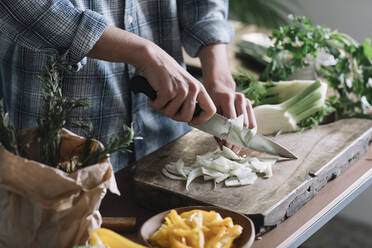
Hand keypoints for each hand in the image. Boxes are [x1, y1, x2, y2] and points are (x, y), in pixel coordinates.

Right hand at [87, 26, 215, 123]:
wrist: (153, 58)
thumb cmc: (167, 74)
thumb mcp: (184, 85)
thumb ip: (190, 100)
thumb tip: (190, 119)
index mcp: (199, 88)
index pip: (210, 110)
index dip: (201, 120)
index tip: (191, 121)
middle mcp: (193, 89)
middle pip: (187, 117)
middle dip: (174, 116)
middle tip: (167, 106)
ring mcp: (181, 90)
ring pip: (171, 114)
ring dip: (162, 108)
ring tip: (160, 96)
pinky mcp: (168, 91)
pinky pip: (159, 107)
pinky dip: (153, 103)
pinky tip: (153, 94)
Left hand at [198, 44, 255, 153]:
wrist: (219, 86)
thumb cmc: (212, 101)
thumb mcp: (211, 113)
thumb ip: (216, 129)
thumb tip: (223, 147)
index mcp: (227, 98)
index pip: (231, 121)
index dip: (230, 137)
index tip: (227, 148)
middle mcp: (239, 98)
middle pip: (242, 125)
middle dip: (237, 140)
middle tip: (232, 152)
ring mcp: (246, 101)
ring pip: (248, 125)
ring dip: (243, 139)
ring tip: (237, 149)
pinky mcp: (250, 105)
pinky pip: (252, 123)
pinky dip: (248, 134)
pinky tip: (243, 142)